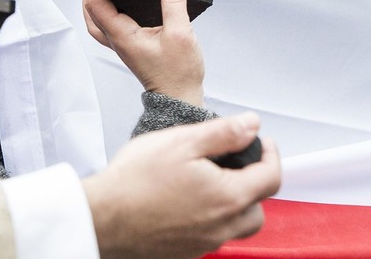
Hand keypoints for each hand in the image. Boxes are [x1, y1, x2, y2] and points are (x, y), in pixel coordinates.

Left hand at [84, 0, 204, 106]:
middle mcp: (118, 40)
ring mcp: (123, 45)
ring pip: (100, 19)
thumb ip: (173, 4)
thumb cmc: (178, 72)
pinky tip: (126, 2)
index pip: (96, 4)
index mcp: (122, 36)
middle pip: (92, 11)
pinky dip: (111, 10)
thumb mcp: (180, 34)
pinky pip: (112, 25)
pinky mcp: (132, 47)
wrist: (180, 98)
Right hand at [85, 112, 280, 258]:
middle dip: (256, 184)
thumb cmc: (135, 180)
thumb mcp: (183, 141)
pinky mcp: (184, 254)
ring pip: (235, 227)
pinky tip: (189, 201)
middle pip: (258, 209)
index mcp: (228, 198)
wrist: (99, 218)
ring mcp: (202, 245)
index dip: (271, 154)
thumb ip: (225, 132)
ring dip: (234, 205)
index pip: (271, 178)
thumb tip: (253, 125)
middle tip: (237, 163)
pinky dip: (211, 219)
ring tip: (212, 182)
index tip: (260, 141)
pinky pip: (211, 237)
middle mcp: (220, 228)